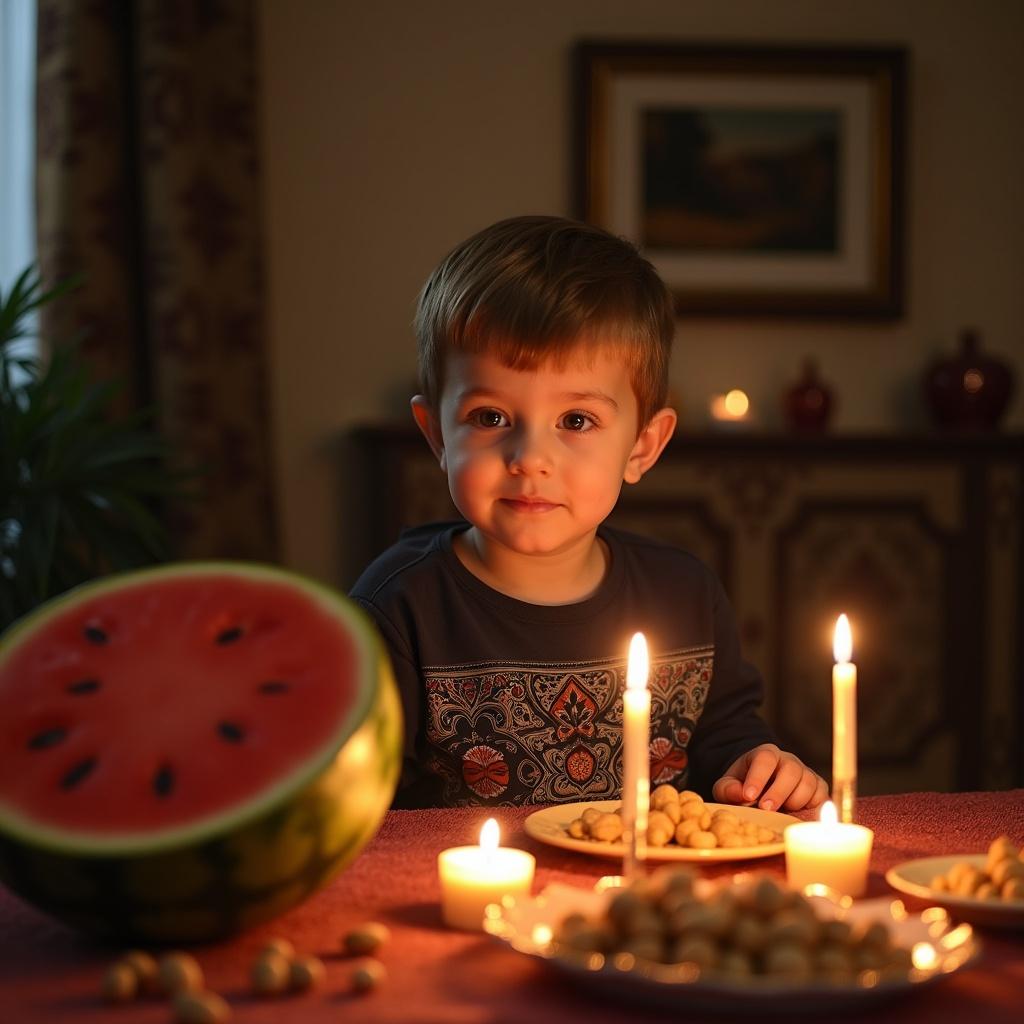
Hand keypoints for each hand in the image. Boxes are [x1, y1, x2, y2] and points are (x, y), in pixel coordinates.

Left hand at [712, 743, 827, 811]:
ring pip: (808, 782)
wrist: (763, 798)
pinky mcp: (819, 791)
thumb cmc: (745, 790)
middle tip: (766, 809)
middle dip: (778, 791)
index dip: (757, 777)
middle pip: (791, 769)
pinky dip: (811, 809)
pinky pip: (822, 797)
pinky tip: (797, 816)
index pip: (765, 758)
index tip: (748, 796)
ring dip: (794, 801)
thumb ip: (728, 789)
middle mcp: (789, 761)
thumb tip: (740, 793)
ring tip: (781, 813)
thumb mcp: (728, 788)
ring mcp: (806, 775)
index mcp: (766, 755)